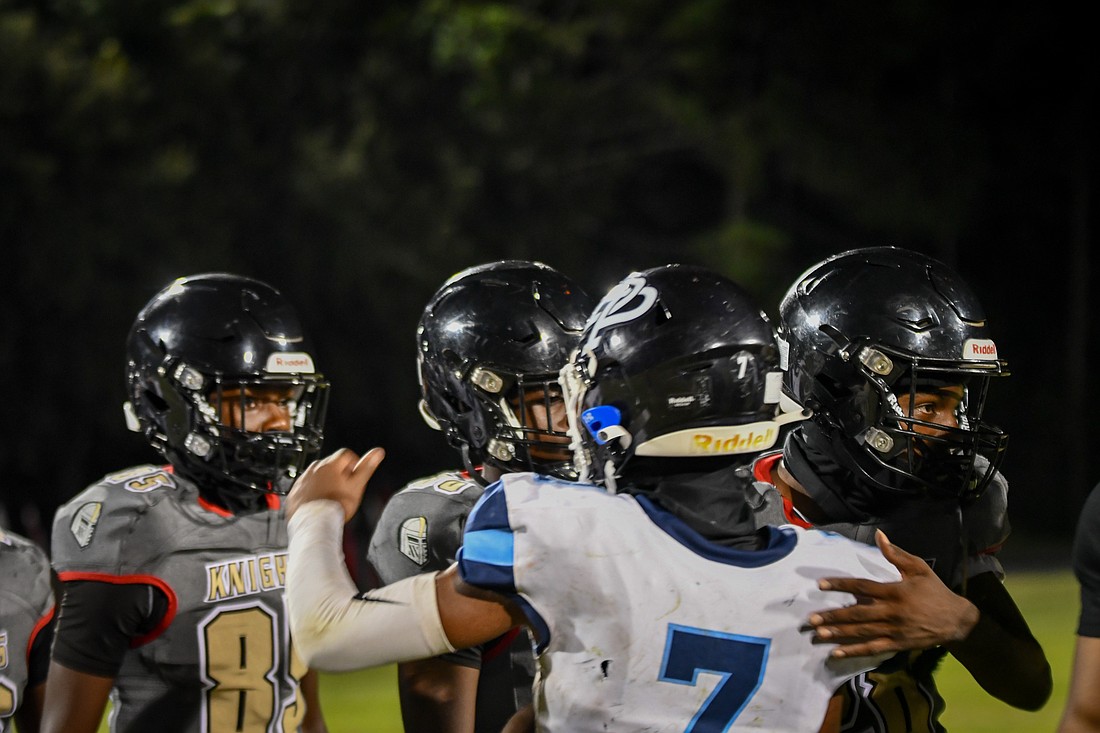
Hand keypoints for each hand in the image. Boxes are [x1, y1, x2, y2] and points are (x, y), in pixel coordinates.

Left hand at [286, 448, 384, 522]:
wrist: (314, 524)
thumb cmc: (337, 506)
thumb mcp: (357, 485)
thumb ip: (367, 467)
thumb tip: (378, 452)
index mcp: (331, 464)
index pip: (346, 454)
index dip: (354, 464)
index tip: (354, 477)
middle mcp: (315, 468)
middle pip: (331, 464)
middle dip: (339, 474)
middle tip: (344, 490)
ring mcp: (303, 479)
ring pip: (318, 475)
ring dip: (325, 482)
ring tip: (331, 498)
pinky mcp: (296, 491)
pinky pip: (306, 486)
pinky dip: (313, 491)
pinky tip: (320, 502)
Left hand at [808, 530, 979, 657]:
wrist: (956, 620)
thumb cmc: (935, 591)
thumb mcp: (919, 568)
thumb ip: (896, 554)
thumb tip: (879, 535)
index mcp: (893, 592)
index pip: (861, 587)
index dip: (840, 585)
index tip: (820, 584)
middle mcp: (890, 612)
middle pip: (856, 614)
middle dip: (832, 616)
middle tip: (811, 619)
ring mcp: (893, 630)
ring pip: (861, 633)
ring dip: (838, 633)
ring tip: (818, 634)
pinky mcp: (897, 644)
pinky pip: (872, 649)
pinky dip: (854, 651)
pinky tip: (837, 652)